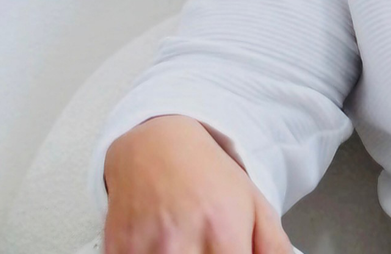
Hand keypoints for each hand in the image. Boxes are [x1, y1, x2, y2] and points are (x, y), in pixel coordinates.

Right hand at [103, 115, 291, 253]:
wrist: (156, 146)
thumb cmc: (208, 176)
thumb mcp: (255, 204)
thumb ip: (273, 246)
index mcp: (222, 233)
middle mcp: (181, 244)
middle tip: (210, 248)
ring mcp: (145, 248)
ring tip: (186, 245)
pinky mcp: (118, 249)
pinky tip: (160, 246)